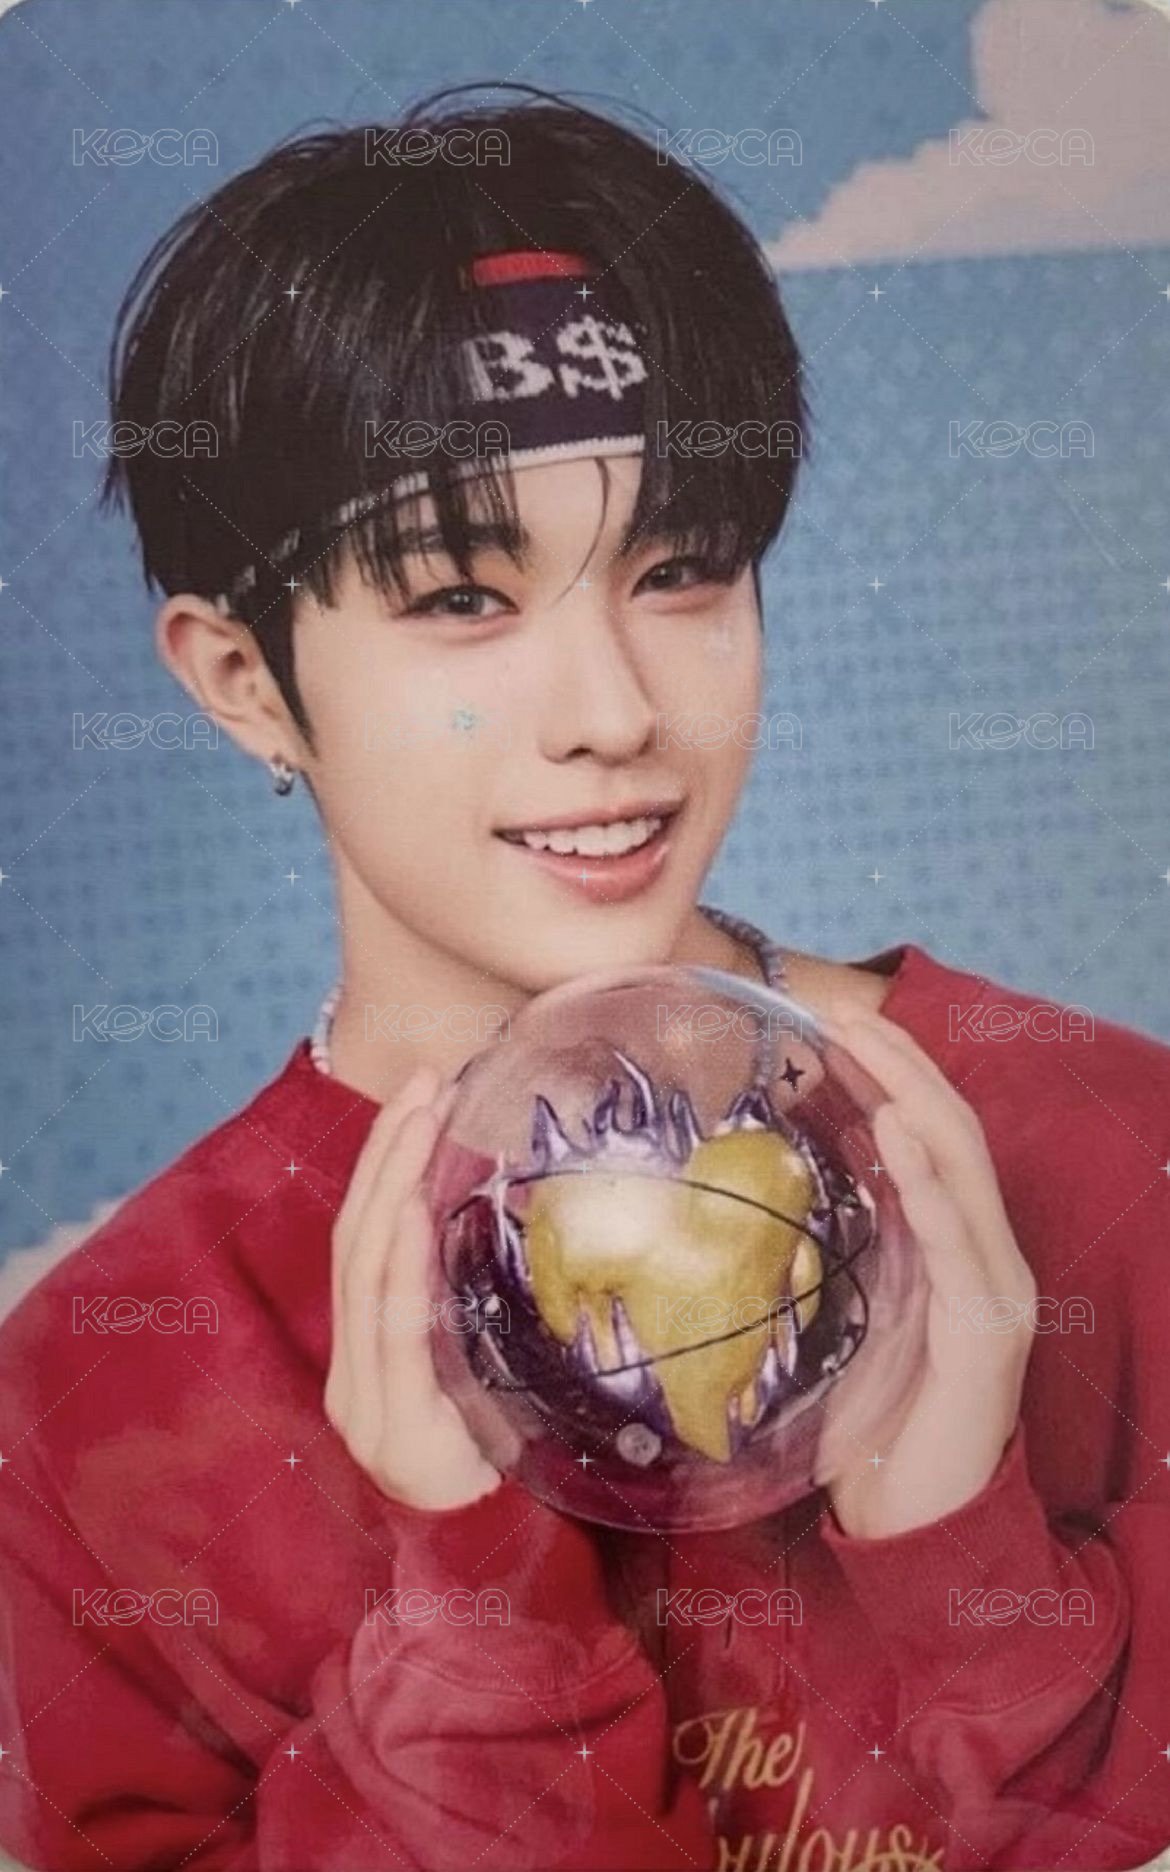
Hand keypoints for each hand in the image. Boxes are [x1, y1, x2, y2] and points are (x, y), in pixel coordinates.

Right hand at [324, 1062, 502, 1510]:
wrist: (491, 1565)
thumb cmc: (503, 1464)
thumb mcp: (487, 1375)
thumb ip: (481, 1313)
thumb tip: (534, 1220)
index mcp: (371, 1354)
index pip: (367, 1238)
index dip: (386, 1162)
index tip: (422, 1092)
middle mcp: (353, 1369)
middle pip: (357, 1239)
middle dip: (386, 1152)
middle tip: (423, 1079)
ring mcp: (364, 1397)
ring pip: (364, 1270)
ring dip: (392, 1184)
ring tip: (421, 1117)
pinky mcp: (388, 1425)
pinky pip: (390, 1331)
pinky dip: (399, 1267)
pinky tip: (415, 1215)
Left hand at [813, 1008, 1036, 1538]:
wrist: (919, 1532)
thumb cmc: (871, 1433)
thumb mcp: (844, 1327)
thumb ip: (832, 1264)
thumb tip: (760, 1205)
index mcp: (953, 1251)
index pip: (931, 1139)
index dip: (891, 1075)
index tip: (830, 1026)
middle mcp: (986, 1257)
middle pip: (952, 1132)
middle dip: (899, 1063)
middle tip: (834, 1010)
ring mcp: (995, 1291)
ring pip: (963, 1168)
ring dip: (910, 1095)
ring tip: (861, 1044)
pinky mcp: (987, 1332)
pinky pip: (958, 1241)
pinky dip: (928, 1181)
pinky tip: (897, 1132)